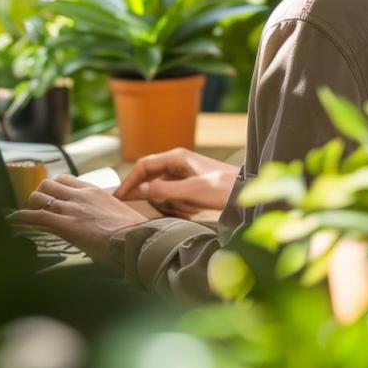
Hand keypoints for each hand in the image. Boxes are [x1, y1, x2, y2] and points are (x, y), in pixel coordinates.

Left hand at [10, 174, 147, 264]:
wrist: (137, 240)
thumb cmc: (133, 233)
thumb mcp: (118, 216)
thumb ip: (105, 213)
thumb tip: (104, 223)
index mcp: (94, 191)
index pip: (65, 180)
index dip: (53, 188)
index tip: (48, 196)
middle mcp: (80, 195)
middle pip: (48, 184)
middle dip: (38, 195)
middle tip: (33, 208)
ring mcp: (72, 208)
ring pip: (39, 197)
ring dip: (29, 206)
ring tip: (23, 215)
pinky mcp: (66, 225)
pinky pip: (35, 217)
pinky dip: (20, 219)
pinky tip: (11, 223)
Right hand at [113, 147, 239, 217]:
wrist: (248, 191)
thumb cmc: (224, 188)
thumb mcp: (191, 191)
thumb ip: (164, 191)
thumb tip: (139, 191)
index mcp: (177, 157)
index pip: (144, 165)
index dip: (129, 181)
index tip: (118, 197)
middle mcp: (179, 162)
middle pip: (150, 175)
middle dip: (141, 190)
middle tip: (127, 206)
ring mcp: (186, 172)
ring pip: (161, 185)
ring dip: (158, 198)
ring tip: (158, 209)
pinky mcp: (193, 183)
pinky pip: (173, 192)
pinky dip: (170, 201)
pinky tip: (176, 210)